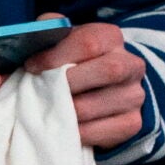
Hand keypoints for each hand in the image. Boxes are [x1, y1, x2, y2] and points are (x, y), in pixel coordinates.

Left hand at [26, 17, 145, 148]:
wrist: (94, 87)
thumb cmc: (65, 60)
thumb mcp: (56, 40)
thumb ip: (45, 32)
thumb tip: (34, 33)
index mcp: (110, 37)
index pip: (88, 43)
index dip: (55, 56)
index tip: (30, 67)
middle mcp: (131, 64)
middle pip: (108, 71)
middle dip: (66, 83)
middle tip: (40, 91)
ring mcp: (134, 96)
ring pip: (96, 105)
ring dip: (64, 111)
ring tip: (45, 109)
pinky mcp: (131, 123)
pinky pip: (100, 131)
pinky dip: (73, 131)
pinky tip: (60, 125)